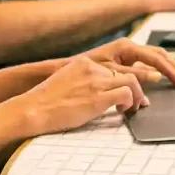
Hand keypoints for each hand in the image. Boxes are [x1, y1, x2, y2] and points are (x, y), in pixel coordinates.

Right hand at [16, 56, 145, 135]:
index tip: (130, 90)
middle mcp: (92, 67)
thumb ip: (83, 81)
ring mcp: (96, 81)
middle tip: (140, 102)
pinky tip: (122, 111)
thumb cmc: (47, 101)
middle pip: (126, 72)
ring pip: (132, 81)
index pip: (114, 66)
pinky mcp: (99, 97)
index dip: (125, 80)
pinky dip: (130, 103)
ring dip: (137, 96)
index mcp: (83, 63)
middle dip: (138, 87)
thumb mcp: (66, 82)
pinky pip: (127, 94)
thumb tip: (98, 92)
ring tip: (133, 108)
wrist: (35, 108)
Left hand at [84, 38, 174, 87]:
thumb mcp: (112, 73)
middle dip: (172, 66)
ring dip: (166, 68)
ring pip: (153, 58)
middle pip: (158, 54)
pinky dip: (156, 71)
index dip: (170, 70)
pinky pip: (145, 64)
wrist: (69, 70)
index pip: (155, 58)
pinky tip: (162, 80)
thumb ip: (134, 74)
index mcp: (126, 47)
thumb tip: (156, 76)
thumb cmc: (87, 70)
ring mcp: (127, 53)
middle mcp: (128, 47)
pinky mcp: (124, 61)